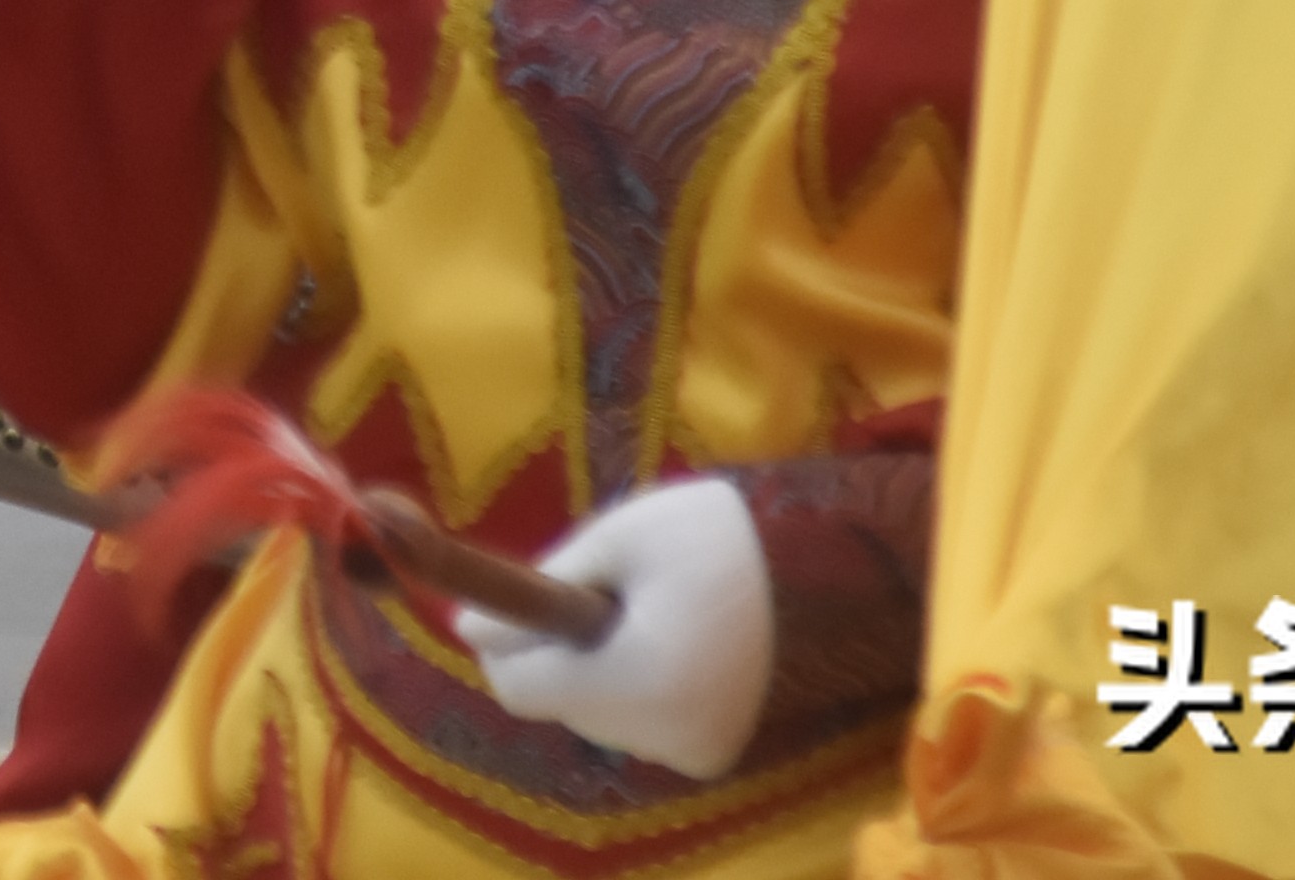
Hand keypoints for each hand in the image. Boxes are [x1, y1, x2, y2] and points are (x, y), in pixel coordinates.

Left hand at [468, 473, 771, 780]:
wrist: (829, 566)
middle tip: (613, 594)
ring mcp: (694, 754)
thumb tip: (465, 632)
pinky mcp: (713, 757)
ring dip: (603, 670)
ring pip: (599, 716)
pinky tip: (680, 647)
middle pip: (561, 702)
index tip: (528, 599)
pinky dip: (641, 690)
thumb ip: (537, 587)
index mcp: (636, 682)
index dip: (508, 642)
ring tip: (655, 614)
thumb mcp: (618, 538)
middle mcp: (664, 738)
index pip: (518, 690)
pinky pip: (641, 726)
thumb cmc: (713, 536)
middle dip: (565, 650)